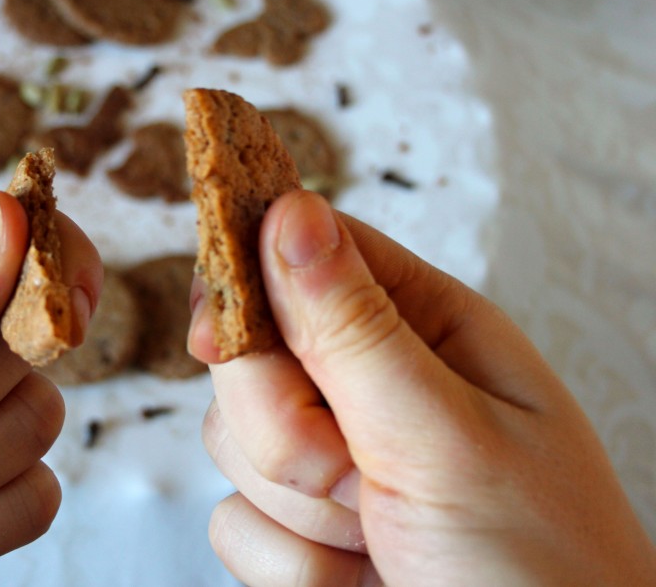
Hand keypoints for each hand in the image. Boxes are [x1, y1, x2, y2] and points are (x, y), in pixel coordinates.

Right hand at [190, 190, 654, 585]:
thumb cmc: (541, 571)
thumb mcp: (447, 435)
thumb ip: (352, 328)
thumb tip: (288, 210)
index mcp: (426, 330)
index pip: (309, 252)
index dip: (248, 279)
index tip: (219, 332)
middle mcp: (372, 386)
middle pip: (250, 353)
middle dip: (286, 427)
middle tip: (354, 471)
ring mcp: (332, 460)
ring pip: (230, 440)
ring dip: (297, 504)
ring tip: (378, 534)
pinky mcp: (301, 529)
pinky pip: (233, 521)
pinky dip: (290, 565)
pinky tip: (357, 577)